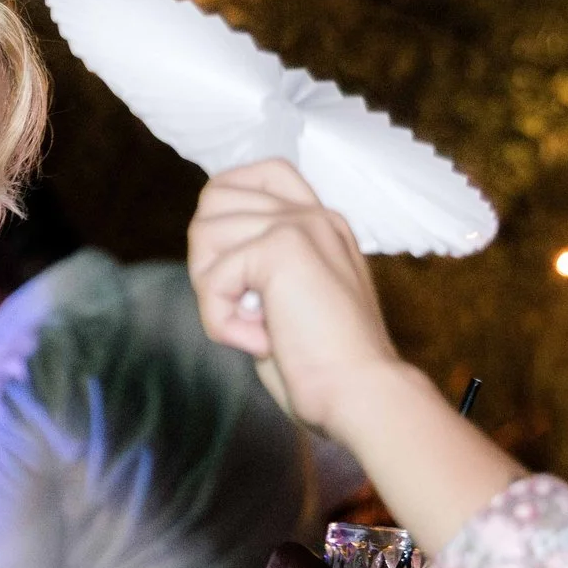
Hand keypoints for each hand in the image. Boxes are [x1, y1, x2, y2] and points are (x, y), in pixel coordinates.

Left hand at [186, 159, 407, 433]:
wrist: (363, 395)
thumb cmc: (326, 366)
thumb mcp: (291, 300)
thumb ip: (261, 267)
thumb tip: (209, 252)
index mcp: (321, 223)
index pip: (262, 172)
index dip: (227, 203)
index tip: (230, 259)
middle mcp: (313, 214)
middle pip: (214, 197)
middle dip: (206, 257)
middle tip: (238, 306)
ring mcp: (301, 225)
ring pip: (204, 233)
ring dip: (212, 294)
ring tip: (253, 327)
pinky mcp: (283, 247)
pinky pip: (212, 279)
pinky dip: (220, 321)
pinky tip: (259, 342)